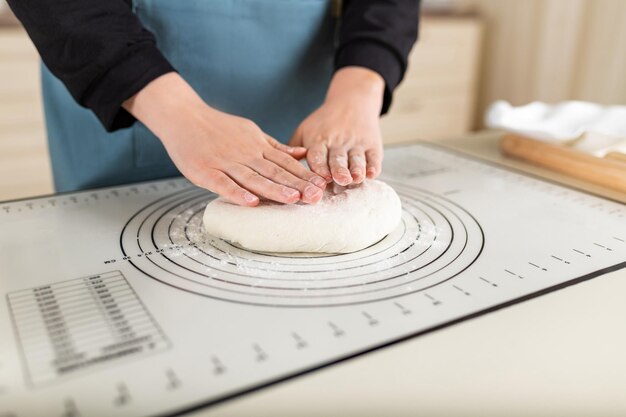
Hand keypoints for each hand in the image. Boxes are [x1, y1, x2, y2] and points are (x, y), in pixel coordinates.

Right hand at [123, 73, 326, 205]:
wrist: (183, 116)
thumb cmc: (217, 127)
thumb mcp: (251, 131)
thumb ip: (275, 146)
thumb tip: (302, 154)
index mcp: (257, 146)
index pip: (285, 163)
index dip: (304, 175)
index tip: (321, 186)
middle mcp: (245, 154)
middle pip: (274, 171)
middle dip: (296, 184)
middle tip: (315, 197)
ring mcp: (225, 162)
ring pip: (253, 178)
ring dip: (273, 189)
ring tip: (292, 199)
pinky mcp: (205, 170)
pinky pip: (223, 183)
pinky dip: (237, 193)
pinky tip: (251, 202)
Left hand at [289, 67, 384, 185]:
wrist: (352, 100)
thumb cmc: (323, 122)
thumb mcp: (305, 130)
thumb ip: (292, 149)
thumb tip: (278, 171)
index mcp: (319, 139)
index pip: (318, 154)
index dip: (319, 166)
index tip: (320, 178)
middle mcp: (338, 142)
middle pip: (337, 158)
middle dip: (338, 169)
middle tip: (339, 180)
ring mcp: (356, 143)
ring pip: (356, 158)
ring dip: (356, 169)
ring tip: (356, 178)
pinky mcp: (372, 145)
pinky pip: (374, 157)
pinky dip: (373, 165)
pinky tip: (372, 174)